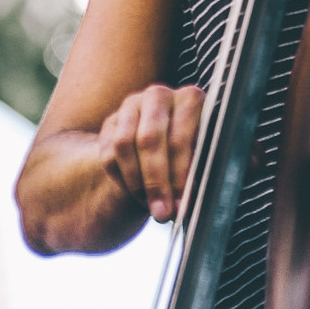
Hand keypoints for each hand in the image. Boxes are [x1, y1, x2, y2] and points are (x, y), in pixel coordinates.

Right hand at [97, 83, 204, 223]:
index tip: (181, 205)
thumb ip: (194, 175)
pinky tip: (136, 192)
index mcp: (190, 98)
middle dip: (155, 182)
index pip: (179, 136)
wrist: (164, 150)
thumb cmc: (191, 157)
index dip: (179, 174)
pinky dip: (121, 179)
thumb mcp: (201, 161)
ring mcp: (132, 104)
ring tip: (149, 205)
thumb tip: (185, 205)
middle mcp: (159, 95)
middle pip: (149, 139)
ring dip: (136, 182)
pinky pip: (108, 153)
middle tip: (162, 213)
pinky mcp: (111, 121)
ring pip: (123, 145)